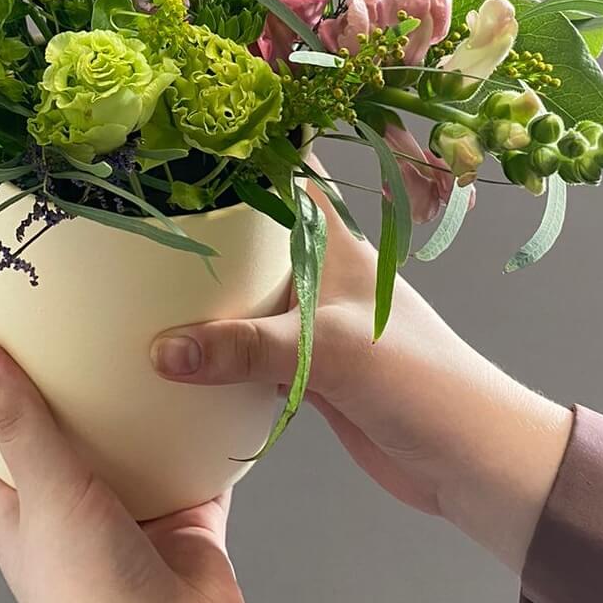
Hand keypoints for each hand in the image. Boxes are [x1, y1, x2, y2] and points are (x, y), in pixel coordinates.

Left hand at [0, 340, 250, 602]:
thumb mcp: (45, 493)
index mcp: (30, 515)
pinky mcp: (186, 523)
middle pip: (83, 437)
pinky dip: (202, 441)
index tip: (30, 344)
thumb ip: (20, 424)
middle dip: (92, 396)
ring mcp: (134, 520)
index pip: (15, 439)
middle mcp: (80, 516)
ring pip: (141, 450)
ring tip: (152, 357)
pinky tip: (205, 403)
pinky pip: (196, 469)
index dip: (20, 392)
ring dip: (147, 414)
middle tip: (99, 338)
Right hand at [150, 157, 572, 571]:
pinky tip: (171, 352)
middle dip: (200, 226)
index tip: (175, 140)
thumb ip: (246, 347)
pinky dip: (213, 348)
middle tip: (131, 217)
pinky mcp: (303, 368)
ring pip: (244, 291)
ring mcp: (310, 321)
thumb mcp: (330, 352)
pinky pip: (245, 348)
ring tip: (133, 278)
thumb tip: (162, 350)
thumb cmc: (423, 382)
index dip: (241, 151)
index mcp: (335, 241)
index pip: (286, 172)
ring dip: (201, 291)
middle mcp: (319, 271)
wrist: (470, 462)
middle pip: (250, 235)